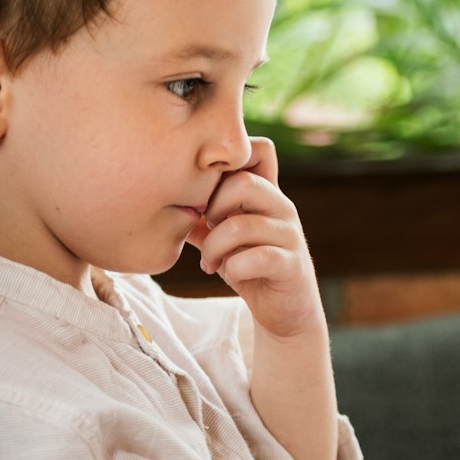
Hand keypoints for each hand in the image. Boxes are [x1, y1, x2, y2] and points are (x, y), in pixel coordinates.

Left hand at [188, 138, 322, 341]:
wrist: (284, 310)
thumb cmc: (249, 266)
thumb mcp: (221, 237)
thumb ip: (200, 217)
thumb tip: (167, 199)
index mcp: (266, 192)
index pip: (260, 149)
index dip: (229, 164)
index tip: (208, 196)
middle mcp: (282, 207)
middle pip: (243, 182)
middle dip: (212, 208)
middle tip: (205, 230)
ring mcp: (290, 235)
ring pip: (242, 224)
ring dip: (215, 247)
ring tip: (209, 262)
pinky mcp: (293, 265)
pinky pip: (257, 258)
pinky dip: (234, 268)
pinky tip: (230, 274)